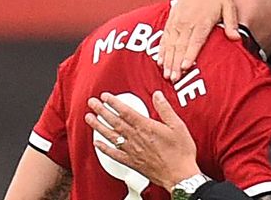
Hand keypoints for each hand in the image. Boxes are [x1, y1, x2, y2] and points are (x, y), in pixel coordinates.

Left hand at [85, 91, 200, 189]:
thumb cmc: (180, 152)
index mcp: (146, 127)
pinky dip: (104, 148)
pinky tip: (97, 144)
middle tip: (92, 103)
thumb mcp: (178, 125)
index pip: (126, 112)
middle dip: (102, 111)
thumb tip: (157, 95)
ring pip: (111, 136)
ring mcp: (132, 151)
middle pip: (115, 122)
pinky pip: (114, 154)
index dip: (114, 103)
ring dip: (98, 126)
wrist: (180, 175)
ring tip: (89, 118)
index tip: (105, 96)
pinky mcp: (132, 162)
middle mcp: (136, 138)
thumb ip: (165, 109)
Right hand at [158, 0, 239, 82]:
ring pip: (171, 44)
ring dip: (168, 60)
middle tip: (174, 79)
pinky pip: (164, 38)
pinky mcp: (171, 22)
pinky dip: (161, 50)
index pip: (195, 41)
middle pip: (180, 46)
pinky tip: (159, 62)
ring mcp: (177, 22)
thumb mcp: (228, 6)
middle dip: (176, 63)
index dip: (189, 54)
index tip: (185, 66)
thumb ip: (232, 22)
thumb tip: (236, 38)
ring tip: (167, 75)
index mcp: (202, 21)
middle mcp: (187, 23)